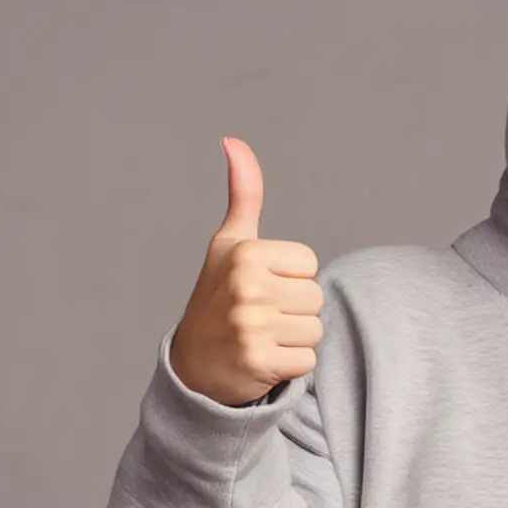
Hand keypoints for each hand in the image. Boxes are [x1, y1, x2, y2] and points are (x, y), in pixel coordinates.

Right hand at [167, 136, 324, 407]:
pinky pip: (307, 361)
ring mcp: (252, 325)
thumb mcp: (229, 243)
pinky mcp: (258, 361)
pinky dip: (290, 367)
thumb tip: (233, 140)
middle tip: (260, 316)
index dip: (290, 278)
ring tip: (262, 337)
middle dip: (294, 310)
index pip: (309, 264)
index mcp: (246, 253)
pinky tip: (262, 360)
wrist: (192, 367)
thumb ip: (243, 194)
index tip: (260, 287)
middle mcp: (248, 286)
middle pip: (315, 297)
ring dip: (294, 339)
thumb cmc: (218, 297)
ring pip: (315, 330)